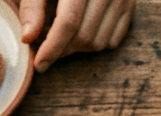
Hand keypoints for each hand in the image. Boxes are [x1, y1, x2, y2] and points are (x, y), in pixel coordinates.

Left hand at [19, 0, 135, 72]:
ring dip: (77, 49)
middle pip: (85, 37)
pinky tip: (80, 33)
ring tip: (61, 39)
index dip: (52, 47)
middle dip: (62, 50)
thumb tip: (28, 38)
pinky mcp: (131, 4)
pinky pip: (114, 38)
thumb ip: (33, 6)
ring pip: (100, 42)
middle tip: (46, 47)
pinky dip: (95, 43)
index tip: (39, 64)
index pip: (69, 23)